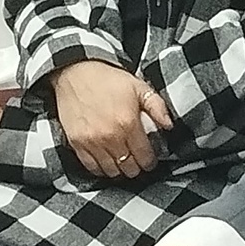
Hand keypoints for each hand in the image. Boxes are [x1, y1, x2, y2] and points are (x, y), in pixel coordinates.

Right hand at [51, 60, 174, 179]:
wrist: (75, 73)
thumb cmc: (107, 79)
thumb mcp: (138, 87)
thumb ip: (157, 107)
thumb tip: (169, 125)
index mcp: (128, 123)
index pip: (145, 158)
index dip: (150, 161)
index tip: (149, 159)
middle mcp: (110, 136)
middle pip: (129, 169)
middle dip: (136, 166)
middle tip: (136, 159)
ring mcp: (92, 142)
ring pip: (111, 172)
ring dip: (119, 169)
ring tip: (122, 161)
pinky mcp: (77, 144)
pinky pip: (92, 168)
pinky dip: (101, 168)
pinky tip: (106, 161)